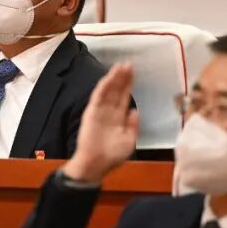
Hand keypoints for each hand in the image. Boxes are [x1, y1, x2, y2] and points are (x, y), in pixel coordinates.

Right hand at [62, 64, 138, 182]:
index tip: (132, 72)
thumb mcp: (129, 140)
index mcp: (119, 117)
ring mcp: (100, 110)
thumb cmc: (112, 155)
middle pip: (117, 90)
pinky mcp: (91, 112)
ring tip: (120, 66)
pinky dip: (103, 87)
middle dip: (122, 77)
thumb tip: (135, 111)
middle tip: (128, 64)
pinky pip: (98, 97)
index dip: (128, 84)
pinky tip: (108, 78)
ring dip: (113, 78)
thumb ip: (133, 125)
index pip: (124, 96)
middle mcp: (110, 111)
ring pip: (108, 91)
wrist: (96, 164)